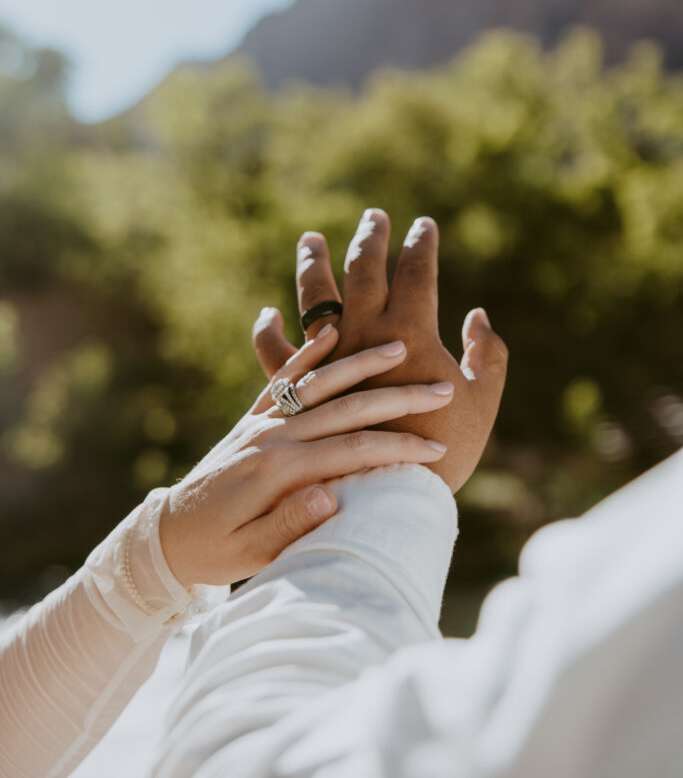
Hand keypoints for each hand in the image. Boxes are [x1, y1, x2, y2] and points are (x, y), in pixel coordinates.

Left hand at [159, 324, 452, 586]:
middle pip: (347, 408)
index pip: (352, 452)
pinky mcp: (252, 418)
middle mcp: (272, 437)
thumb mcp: (252, 553)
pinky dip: (308, 352)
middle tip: (440, 388)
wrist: (166, 535)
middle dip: (397, 397)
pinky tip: (332, 330)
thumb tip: (332, 497)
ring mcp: (261, 422)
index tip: (438, 447)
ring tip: (398, 346)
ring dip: (361, 362)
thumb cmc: (214, 552)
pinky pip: (284, 378)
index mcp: (278, 472)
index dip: (398, 448)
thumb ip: (291, 524)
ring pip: (319, 382)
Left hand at [252, 210, 507, 492]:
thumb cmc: (444, 455)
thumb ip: (487, 356)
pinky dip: (271, 330)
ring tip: (311, 239)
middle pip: (364, 272)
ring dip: (314, 265)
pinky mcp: (299, 392)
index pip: (416, 273)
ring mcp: (327, 362)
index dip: (421, 245)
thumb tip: (478, 317)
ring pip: (315, 300)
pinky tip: (270, 313)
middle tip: (375, 217)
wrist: (388, 500)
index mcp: (410, 335)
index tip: (424, 225)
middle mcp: (364, 337)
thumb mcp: (482, 404)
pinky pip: (277, 354)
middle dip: (372, 239)